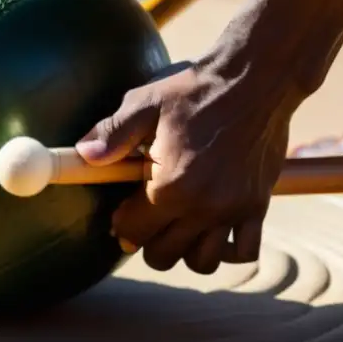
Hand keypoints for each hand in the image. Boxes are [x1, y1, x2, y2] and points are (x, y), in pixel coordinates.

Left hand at [75, 61, 295, 274]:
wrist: (257, 79)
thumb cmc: (196, 90)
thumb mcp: (146, 104)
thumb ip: (112, 133)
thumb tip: (84, 155)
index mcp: (171, 187)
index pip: (134, 232)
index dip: (121, 224)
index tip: (121, 211)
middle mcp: (203, 207)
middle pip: (164, 255)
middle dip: (148, 242)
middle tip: (148, 218)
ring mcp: (233, 210)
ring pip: (202, 262)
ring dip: (186, 251)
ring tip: (179, 227)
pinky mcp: (258, 206)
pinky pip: (245, 251)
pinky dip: (229, 249)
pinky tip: (216, 230)